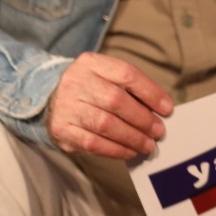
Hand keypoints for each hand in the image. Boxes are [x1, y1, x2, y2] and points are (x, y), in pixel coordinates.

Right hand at [46, 53, 172, 158]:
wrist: (48, 99)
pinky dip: (116, 150)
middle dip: (143, 119)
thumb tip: (160, 110)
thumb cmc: (88, 89)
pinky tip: (129, 151)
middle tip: (158, 131)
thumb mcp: (104, 77)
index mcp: (90, 63)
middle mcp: (75, 81)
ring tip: (148, 144)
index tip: (167, 109)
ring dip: (132, 137)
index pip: (125, 73)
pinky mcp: (61, 129)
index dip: (150, 92)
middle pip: (116, 100)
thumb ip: (129, 89)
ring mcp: (65, 106)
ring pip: (106, 124)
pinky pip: (94, 143)